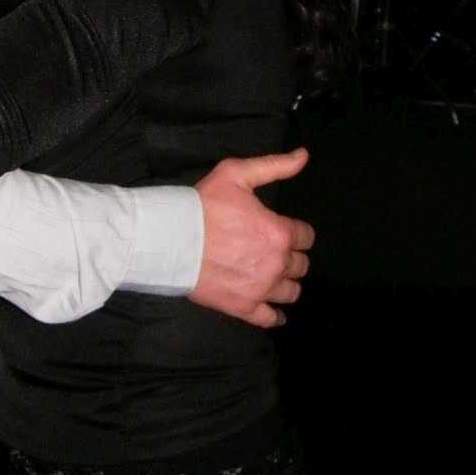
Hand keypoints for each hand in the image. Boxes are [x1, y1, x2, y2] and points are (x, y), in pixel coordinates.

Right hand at [190, 150, 313, 326]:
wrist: (170, 240)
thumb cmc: (203, 205)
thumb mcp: (236, 174)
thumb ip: (274, 166)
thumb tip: (304, 155)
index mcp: (278, 232)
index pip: (306, 237)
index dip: (296, 232)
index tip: (283, 231)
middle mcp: (276, 263)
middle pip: (300, 265)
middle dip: (290, 257)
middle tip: (274, 251)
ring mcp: (261, 288)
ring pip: (291, 292)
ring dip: (286, 283)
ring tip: (272, 276)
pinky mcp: (243, 307)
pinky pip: (270, 318)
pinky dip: (275, 315)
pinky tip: (274, 311)